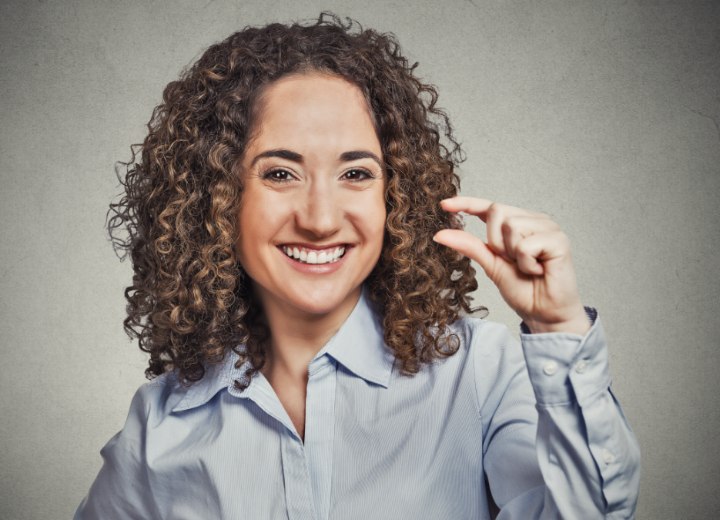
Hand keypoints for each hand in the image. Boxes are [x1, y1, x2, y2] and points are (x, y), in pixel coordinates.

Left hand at [433, 196, 589, 334]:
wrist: (544, 314)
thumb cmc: (523, 290)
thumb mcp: (490, 265)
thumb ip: (470, 246)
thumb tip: (440, 234)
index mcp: (517, 224)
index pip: (489, 207)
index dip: (467, 203)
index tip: (443, 204)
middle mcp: (533, 220)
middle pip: (497, 210)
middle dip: (495, 240)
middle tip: (512, 262)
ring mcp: (548, 228)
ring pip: (511, 225)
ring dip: (512, 253)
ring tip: (528, 267)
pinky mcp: (559, 240)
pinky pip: (526, 244)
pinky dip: (526, 262)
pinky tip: (538, 270)